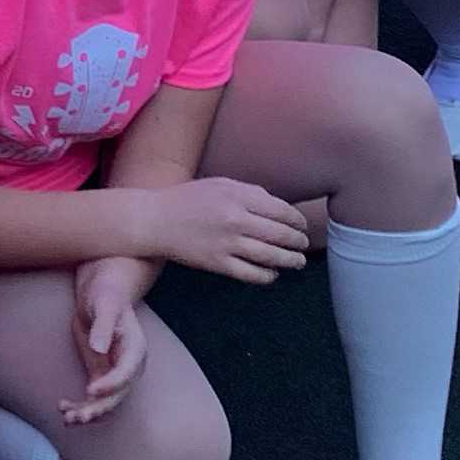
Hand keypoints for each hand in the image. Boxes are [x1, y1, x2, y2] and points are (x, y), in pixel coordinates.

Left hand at [65, 256, 151, 423]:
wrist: (102, 294)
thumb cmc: (106, 294)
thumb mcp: (105, 304)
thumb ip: (103, 326)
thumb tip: (99, 349)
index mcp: (135, 349)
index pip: (126, 373)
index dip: (111, 384)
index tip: (90, 391)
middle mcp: (128, 366)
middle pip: (117, 395)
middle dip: (99, 409)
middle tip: (78, 417)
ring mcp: (114, 373)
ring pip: (105, 402)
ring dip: (88, 414)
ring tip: (67, 419)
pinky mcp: (100, 375)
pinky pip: (92, 398)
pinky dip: (79, 406)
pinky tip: (62, 408)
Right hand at [142, 176, 311, 283]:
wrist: (155, 220)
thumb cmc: (188, 199)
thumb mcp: (220, 184)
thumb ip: (249, 192)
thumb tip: (277, 205)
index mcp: (238, 197)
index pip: (280, 210)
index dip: (296, 220)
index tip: (302, 226)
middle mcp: (235, 220)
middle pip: (279, 234)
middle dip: (297, 242)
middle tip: (304, 245)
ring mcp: (227, 244)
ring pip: (270, 256)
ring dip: (289, 260)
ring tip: (298, 262)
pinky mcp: (217, 264)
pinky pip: (250, 274)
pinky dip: (267, 276)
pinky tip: (273, 274)